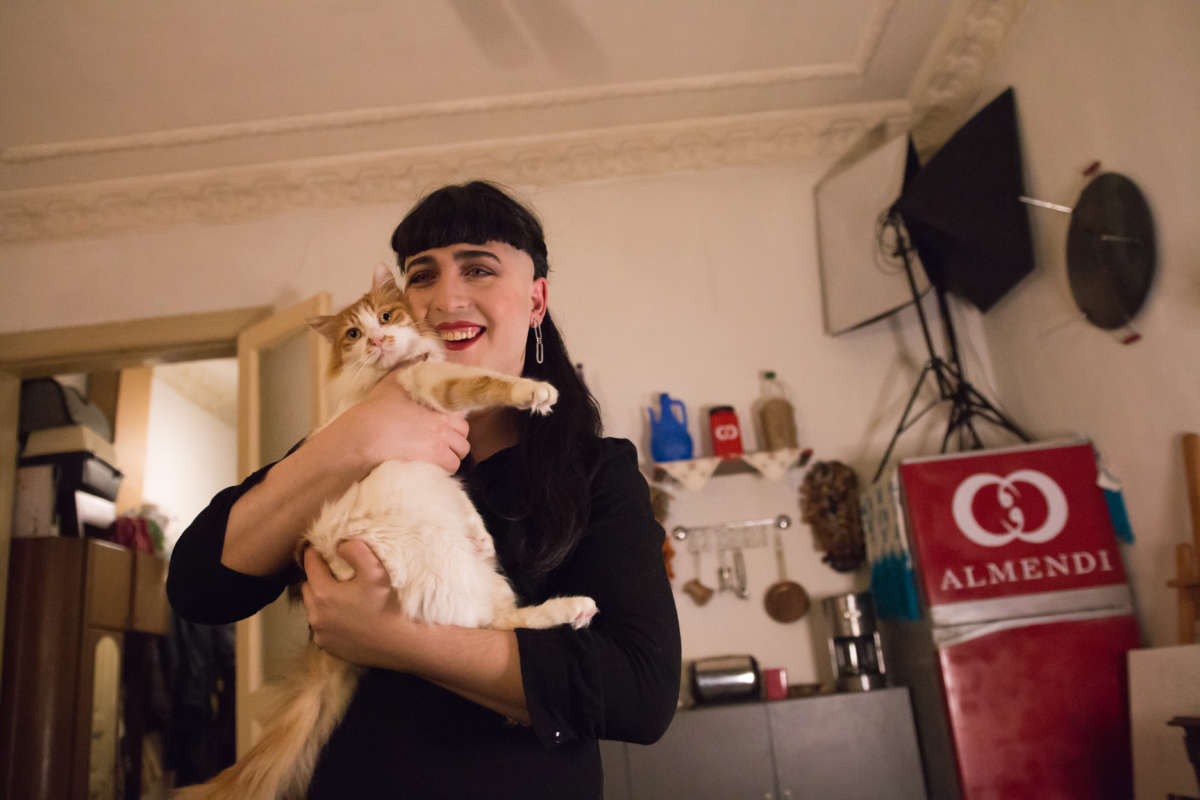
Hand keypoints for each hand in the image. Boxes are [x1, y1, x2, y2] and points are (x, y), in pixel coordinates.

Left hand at [301, 540, 418, 668]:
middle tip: (337, 572)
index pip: (310, 563)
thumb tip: (339, 545)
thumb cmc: (389, 604)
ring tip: (344, 595)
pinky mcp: (329, 648)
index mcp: (323, 593)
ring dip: (323, 599)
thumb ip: (355, 550)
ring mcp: (321, 634)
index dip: (316, 552)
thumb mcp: (375, 570)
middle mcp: (315, 616)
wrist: (401, 643)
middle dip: (318, 577)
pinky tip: (348, 616)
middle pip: (309, 586)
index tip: (325, 546)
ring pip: (314, 608)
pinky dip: (329, 619)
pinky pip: (322, 627)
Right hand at [323, 372, 469, 473]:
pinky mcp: (434, 461)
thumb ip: (410, 370)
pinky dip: (445, 469)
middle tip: (442, 446)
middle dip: (456, 444)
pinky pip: (451, 468)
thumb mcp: (394, 382)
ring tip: (437, 460)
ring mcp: (440, 444)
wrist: (365, 434)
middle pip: (464, 439)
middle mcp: (444, 426)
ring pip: (459, 455)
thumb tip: (423, 355)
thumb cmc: (377, 409)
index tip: (445, 430)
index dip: (455, 426)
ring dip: (451, 458)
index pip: (462, 420)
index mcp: (438, 408)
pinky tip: (433, 469)